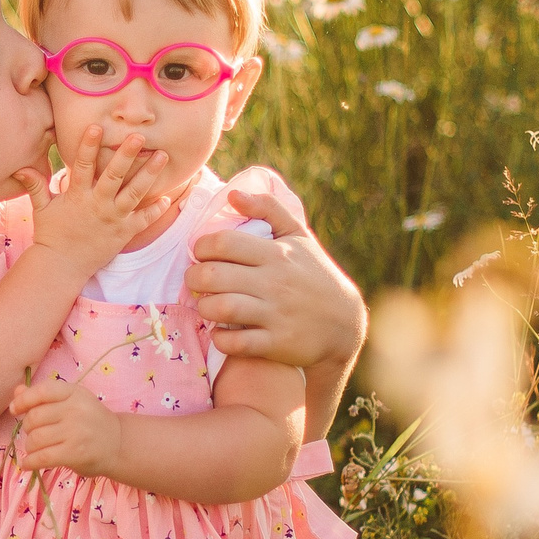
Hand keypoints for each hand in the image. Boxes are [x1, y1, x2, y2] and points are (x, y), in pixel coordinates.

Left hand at [10, 377, 122, 476]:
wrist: (118, 444)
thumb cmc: (90, 422)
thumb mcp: (71, 402)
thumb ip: (44, 397)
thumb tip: (17, 391)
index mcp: (74, 392)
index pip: (42, 391)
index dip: (23, 400)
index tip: (14, 409)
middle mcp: (76, 409)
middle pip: (34, 417)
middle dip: (28, 428)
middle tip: (34, 434)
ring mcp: (77, 431)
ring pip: (36, 439)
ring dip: (30, 447)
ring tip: (35, 449)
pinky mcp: (76, 453)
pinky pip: (42, 457)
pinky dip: (30, 462)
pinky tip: (27, 464)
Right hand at [20, 124, 175, 276]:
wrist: (62, 266)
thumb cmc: (51, 235)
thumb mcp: (41, 209)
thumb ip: (36, 186)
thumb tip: (21, 168)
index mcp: (77, 196)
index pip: (83, 166)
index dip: (88, 146)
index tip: (96, 127)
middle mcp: (97, 204)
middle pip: (114, 176)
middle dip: (127, 155)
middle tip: (139, 137)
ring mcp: (113, 219)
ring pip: (134, 193)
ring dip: (149, 175)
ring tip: (162, 156)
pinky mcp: (123, 233)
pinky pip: (143, 220)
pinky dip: (155, 210)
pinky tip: (167, 198)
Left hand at [185, 190, 364, 367]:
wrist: (345, 323)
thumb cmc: (314, 275)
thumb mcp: (299, 236)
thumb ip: (268, 209)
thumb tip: (233, 194)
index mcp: (277, 254)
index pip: (225, 243)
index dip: (202, 247)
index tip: (202, 254)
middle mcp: (276, 283)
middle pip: (215, 276)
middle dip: (194, 277)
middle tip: (195, 280)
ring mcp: (277, 315)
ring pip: (222, 308)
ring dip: (204, 307)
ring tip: (205, 304)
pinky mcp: (277, 344)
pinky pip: (236, 343)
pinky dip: (220, 338)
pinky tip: (220, 331)